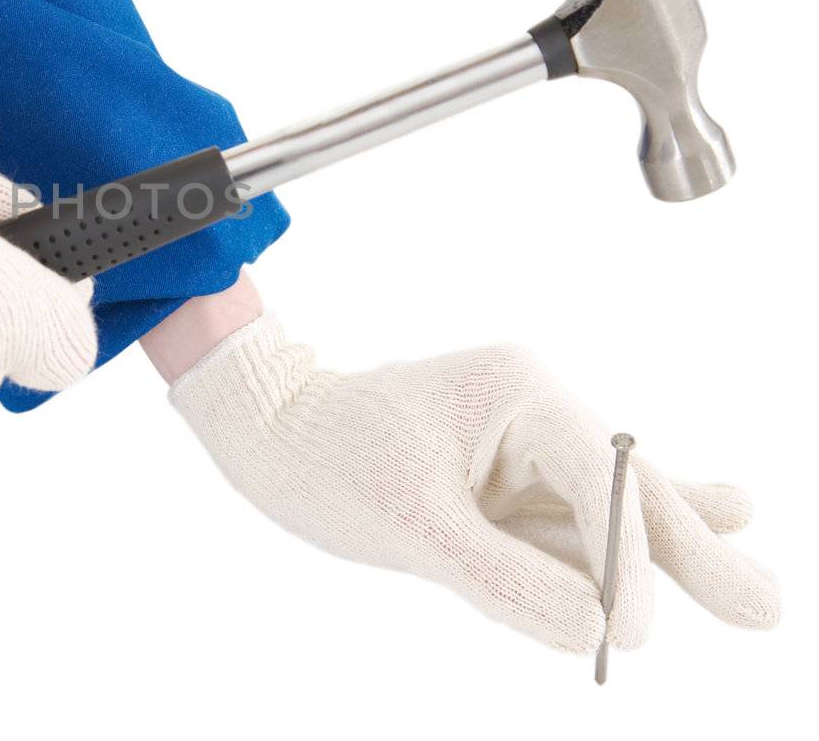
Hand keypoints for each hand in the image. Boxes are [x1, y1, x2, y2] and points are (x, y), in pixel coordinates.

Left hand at [171, 315, 778, 649]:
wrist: (264, 425)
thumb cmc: (322, 455)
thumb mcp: (410, 524)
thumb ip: (505, 576)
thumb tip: (598, 629)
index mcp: (517, 392)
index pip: (605, 479)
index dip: (630, 560)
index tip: (633, 637)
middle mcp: (534, 409)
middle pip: (631, 489)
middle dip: (691, 551)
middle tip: (766, 610)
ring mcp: (523, 445)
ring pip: (610, 510)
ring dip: (670, 555)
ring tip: (752, 594)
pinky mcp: (504, 477)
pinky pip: (574, 518)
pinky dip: (621, 544)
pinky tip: (714, 520)